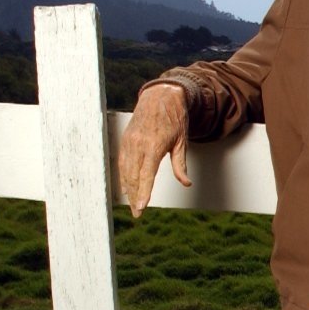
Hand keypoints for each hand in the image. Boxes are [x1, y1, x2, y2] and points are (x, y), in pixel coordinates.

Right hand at [119, 83, 190, 217]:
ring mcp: (129, 142)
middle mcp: (138, 144)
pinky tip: (126, 187)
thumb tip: (186, 183)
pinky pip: (122, 162)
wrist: (160, 96)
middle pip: (134, 177)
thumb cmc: (174, 118)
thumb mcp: (182, 141)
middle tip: (137, 213)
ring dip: (128, 189)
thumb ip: (181, 165)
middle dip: (135, 197)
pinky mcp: (125, 140)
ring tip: (133, 204)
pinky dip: (123, 176)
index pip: (147, 174)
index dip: (144, 192)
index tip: (141, 207)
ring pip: (125, 171)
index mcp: (154, 145)